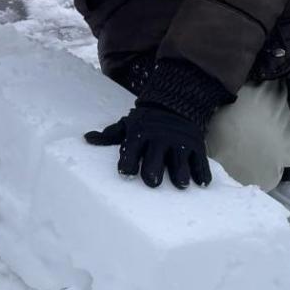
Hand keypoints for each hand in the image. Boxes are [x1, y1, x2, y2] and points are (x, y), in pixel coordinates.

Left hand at [85, 103, 210, 188]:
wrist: (174, 105)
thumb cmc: (145, 122)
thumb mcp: (127, 125)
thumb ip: (109, 135)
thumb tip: (87, 138)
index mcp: (140, 135)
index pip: (131, 152)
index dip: (127, 164)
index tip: (125, 173)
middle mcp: (159, 139)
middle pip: (155, 160)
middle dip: (152, 172)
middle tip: (151, 181)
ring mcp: (179, 142)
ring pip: (180, 162)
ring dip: (180, 174)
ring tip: (179, 184)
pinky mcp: (197, 146)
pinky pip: (201, 162)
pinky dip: (202, 173)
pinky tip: (200, 183)